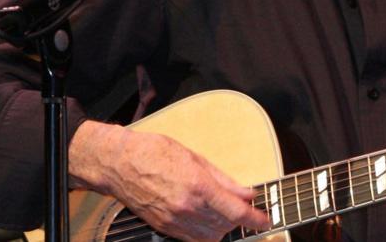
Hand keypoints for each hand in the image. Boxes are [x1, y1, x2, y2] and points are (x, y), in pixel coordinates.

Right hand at [68, 120, 269, 241]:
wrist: (119, 164)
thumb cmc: (154, 152)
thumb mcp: (195, 157)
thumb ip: (224, 179)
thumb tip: (247, 192)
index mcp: (197, 186)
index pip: (235, 211)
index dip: (256, 218)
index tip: (266, 219)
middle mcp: (187, 208)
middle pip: (225, 225)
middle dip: (238, 219)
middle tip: (242, 207)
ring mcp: (174, 221)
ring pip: (211, 238)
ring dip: (223, 228)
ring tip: (224, 213)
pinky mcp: (164, 229)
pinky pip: (193, 240)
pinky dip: (205, 234)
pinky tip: (207, 221)